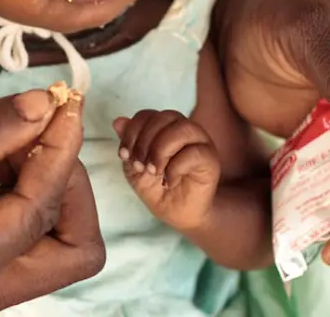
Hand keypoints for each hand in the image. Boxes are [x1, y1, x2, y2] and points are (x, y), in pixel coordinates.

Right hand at [0, 90, 104, 316]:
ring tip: (13, 134)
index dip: (59, 150)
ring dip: (48, 186)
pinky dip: (26, 193)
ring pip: (55, 246)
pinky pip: (23, 238)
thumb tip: (44, 106)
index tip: (61, 100)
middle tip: (42, 128)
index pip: (38, 212)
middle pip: (73, 250)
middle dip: (68, 184)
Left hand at [112, 110, 220, 230]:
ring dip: (161, 150)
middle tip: (139, 165)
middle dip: (145, 141)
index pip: (147, 115)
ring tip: (154, 171)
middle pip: (165, 116)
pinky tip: (169, 181)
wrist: (176, 214)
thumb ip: (128, 143)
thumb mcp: (134, 167)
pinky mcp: (210, 160)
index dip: (132, 132)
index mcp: (165, 127)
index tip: (124, 155)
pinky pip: (194, 153)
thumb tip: (118, 121)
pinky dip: (175, 167)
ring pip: (183, 128)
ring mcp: (200, 142)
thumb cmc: (156, 188)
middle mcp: (184, 130)